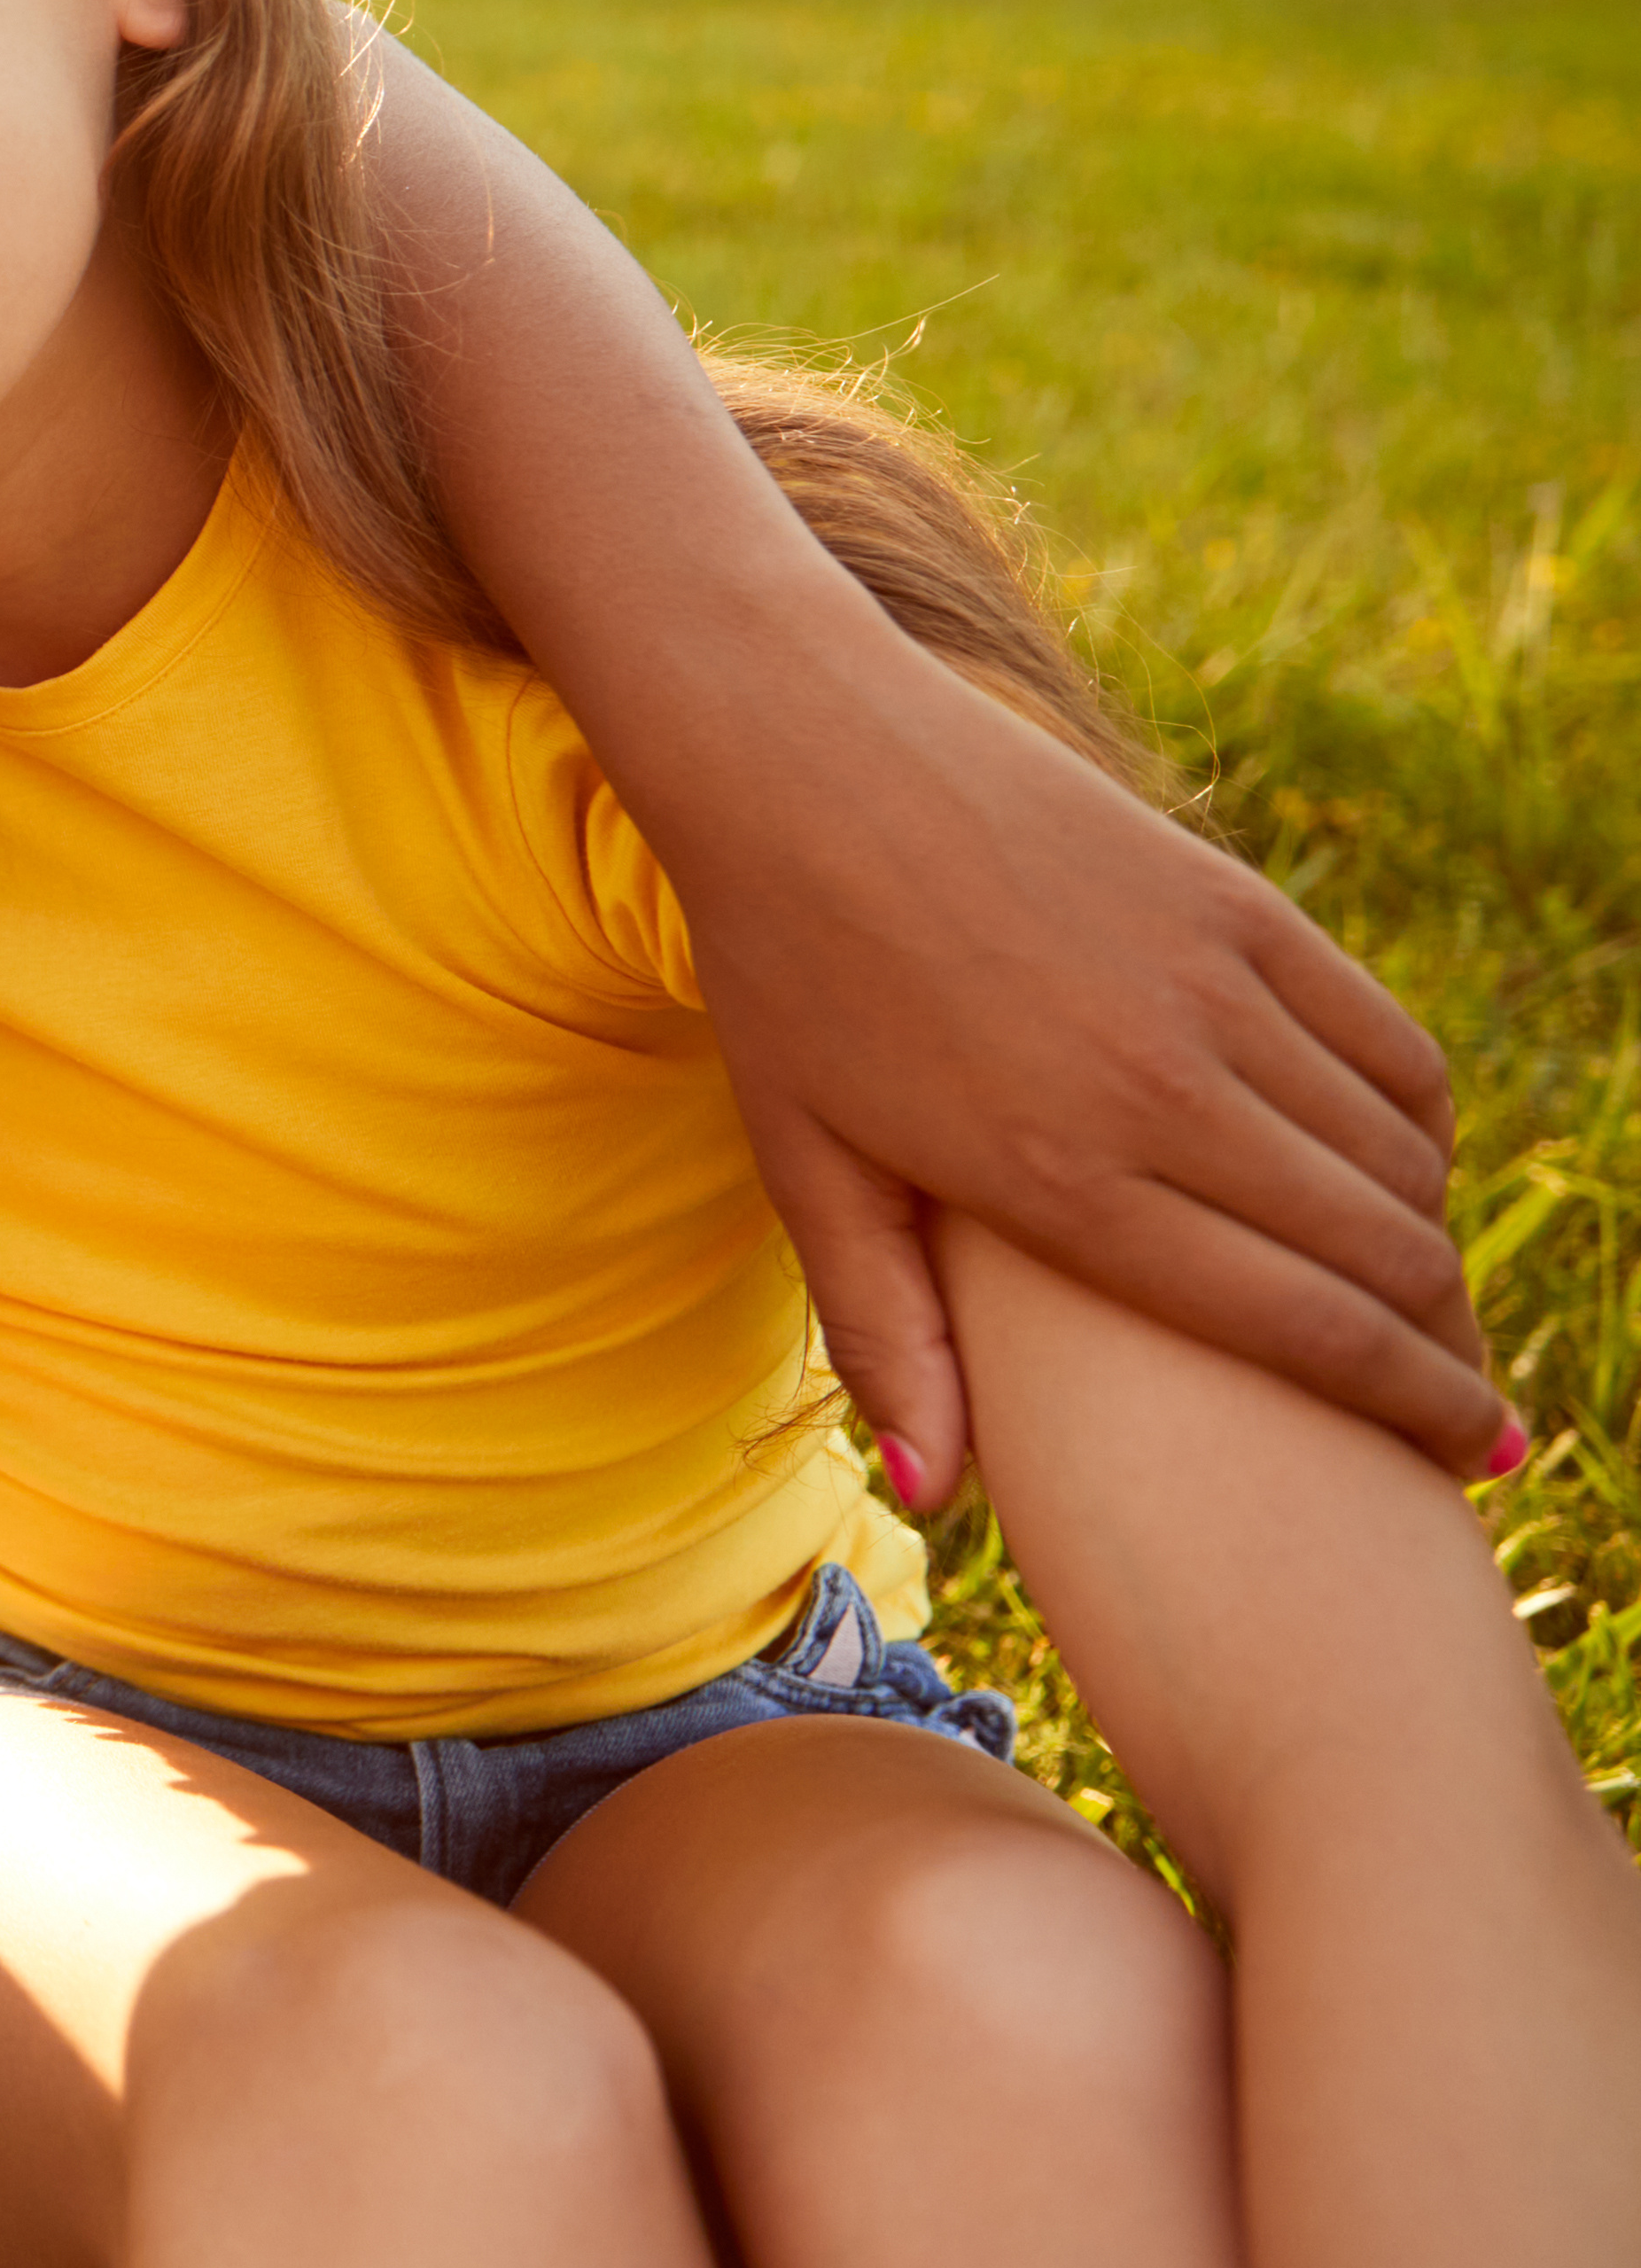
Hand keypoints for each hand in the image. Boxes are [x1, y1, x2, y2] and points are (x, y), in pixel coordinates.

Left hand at [691, 651, 1503, 1503]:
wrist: (800, 765)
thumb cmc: (789, 979)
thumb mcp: (811, 1170)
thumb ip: (887, 1335)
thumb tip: (937, 1502)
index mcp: (1061, 1179)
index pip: (1299, 1331)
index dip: (1414, 1407)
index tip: (1477, 1458)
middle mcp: (1161, 1091)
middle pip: (1378, 1254)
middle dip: (1446, 1345)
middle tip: (1466, 1401)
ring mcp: (1214, 988)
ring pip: (1399, 1154)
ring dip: (1431, 1237)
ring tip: (1421, 1297)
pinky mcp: (1241, 904)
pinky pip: (1388, 1042)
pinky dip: (1419, 1120)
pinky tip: (1400, 1165)